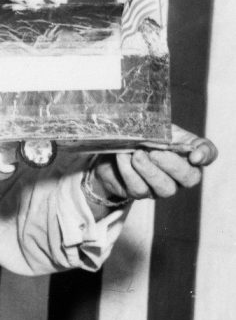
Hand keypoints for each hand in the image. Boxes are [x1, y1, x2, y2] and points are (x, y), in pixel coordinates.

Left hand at [90, 125, 216, 205]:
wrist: (111, 149)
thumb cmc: (137, 137)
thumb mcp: (151, 126)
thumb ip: (162, 126)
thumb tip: (163, 132)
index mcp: (186, 152)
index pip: (208, 153)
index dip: (206, 154)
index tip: (194, 155)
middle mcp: (179, 174)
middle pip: (190, 178)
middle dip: (172, 165)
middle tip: (154, 152)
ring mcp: (160, 187)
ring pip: (165, 188)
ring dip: (149, 170)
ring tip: (136, 154)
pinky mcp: (139, 192)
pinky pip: (138, 187)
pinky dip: (129, 171)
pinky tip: (122, 157)